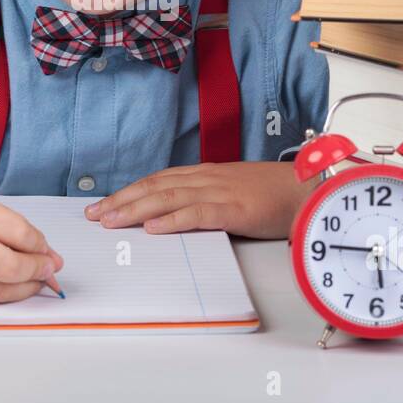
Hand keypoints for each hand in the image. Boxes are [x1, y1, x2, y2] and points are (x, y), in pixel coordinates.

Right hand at [0, 185, 63, 302]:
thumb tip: (49, 257)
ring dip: (24, 289)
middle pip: (10, 268)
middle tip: (48, 270)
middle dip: (37, 272)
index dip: (41, 247)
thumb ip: (11, 229)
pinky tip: (5, 286)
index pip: (18, 233)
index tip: (49, 252)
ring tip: (33, 281)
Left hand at [83, 161, 314, 238]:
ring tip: (110, 221)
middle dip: (121, 201)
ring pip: (167, 198)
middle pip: (154, 187)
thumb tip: (178, 216)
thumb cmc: (275, 194)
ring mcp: (219, 191)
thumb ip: (207, 200)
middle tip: (94, 215)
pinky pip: (196, 213)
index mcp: (205, 174)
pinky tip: (152, 228)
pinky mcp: (233, 209)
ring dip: (135, 210)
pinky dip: (171, 220)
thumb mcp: (234, 193)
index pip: (158, 180)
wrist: (308, 189)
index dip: (128, 192)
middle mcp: (207, 179)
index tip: (103, 204)